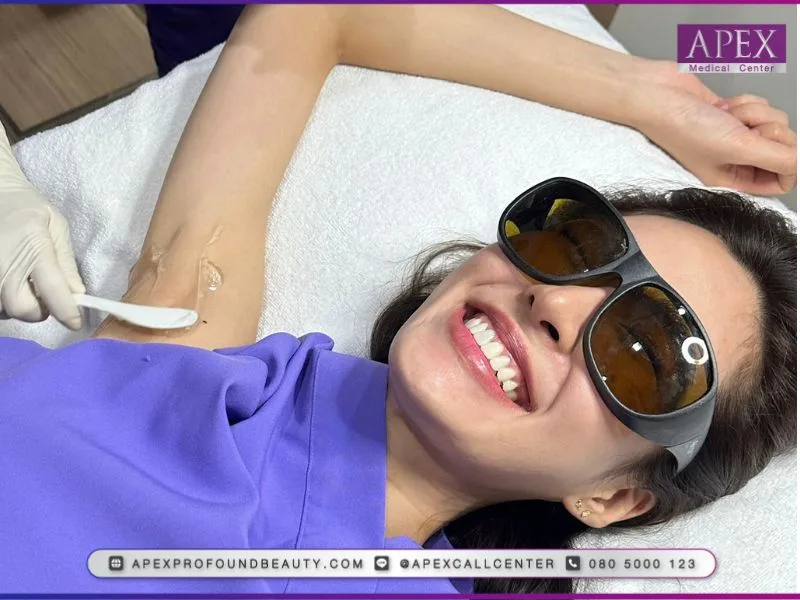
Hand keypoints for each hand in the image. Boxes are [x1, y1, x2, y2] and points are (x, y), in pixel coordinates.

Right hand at [0, 187, 84, 329]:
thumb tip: (77, 293)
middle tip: (46, 296)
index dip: (67, 311)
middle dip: (39, 310)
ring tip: (24, 285)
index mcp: (33, 248)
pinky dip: (2, 302)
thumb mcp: (56, 226)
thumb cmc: (28, 208)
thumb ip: (66, 262)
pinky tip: (9, 284)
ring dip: (18, 306)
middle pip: (22, 309)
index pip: (53, 291)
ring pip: (3, 310)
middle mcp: (4, 263)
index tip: (75, 322)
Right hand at [634, 62, 795, 195]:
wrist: (659, 96)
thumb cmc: (683, 127)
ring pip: (773, 122)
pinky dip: (746, 102)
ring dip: (754, 114)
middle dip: (767, 130)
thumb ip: (777, 158)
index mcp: (733, 180)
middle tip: (742, 129)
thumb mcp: (737, 148)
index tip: (770, 147)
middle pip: (782, 146)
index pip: (782, 180)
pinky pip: (761, 107)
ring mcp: (735, 136)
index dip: (786, 162)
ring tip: (726, 117)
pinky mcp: (734, 114)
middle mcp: (736, 160)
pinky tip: (722, 108)